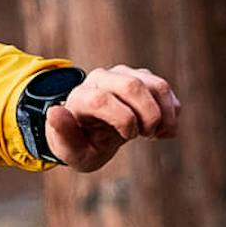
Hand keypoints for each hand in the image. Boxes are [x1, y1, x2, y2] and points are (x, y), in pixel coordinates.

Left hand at [46, 64, 180, 171]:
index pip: (102, 99)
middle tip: (146, 136)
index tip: (128, 138)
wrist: (92, 133)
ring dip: (164, 114)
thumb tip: (54, 111)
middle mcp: (100, 79)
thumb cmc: (80, 144)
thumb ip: (62, 134)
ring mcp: (123, 75)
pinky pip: (164, 89)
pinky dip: (171, 111)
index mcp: (80, 97)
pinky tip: (163, 130)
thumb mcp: (69, 151)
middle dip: (147, 115)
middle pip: (132, 86)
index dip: (123, 120)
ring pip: (154, 85)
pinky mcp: (142, 78)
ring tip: (157, 134)